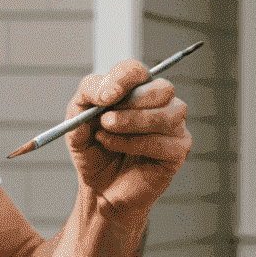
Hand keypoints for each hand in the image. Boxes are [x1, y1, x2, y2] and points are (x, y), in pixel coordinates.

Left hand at [64, 59, 190, 218]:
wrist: (98, 186)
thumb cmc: (92, 149)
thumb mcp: (76, 120)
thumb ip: (85, 99)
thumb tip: (105, 94)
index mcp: (134, 89)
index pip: (135, 70)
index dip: (122, 79)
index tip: (105, 97)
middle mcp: (159, 103)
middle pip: (161, 88)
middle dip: (130, 104)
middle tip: (105, 120)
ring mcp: (173, 125)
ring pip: (167, 114)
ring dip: (131, 124)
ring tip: (104, 135)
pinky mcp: (179, 149)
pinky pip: (165, 141)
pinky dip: (135, 143)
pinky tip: (116, 147)